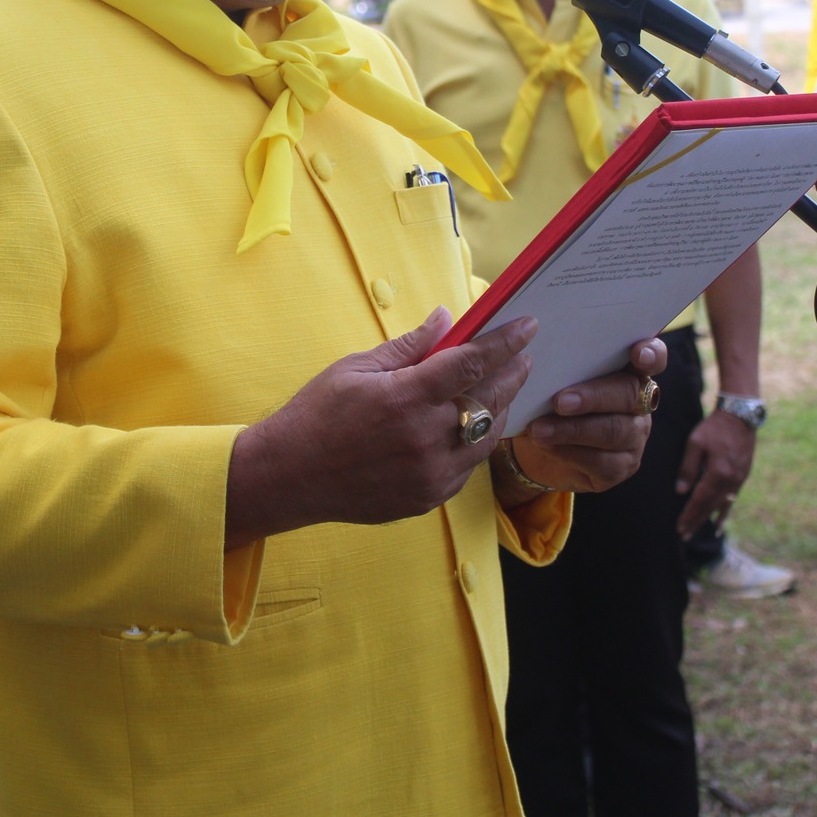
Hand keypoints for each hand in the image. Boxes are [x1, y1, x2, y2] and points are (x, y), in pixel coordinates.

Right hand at [227, 309, 536, 543]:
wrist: (288, 477)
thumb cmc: (316, 415)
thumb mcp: (355, 368)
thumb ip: (408, 346)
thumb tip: (446, 319)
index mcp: (405, 398)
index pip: (472, 364)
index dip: (505, 343)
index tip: (527, 326)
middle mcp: (424, 438)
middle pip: (490, 400)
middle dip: (512, 373)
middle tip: (523, 355)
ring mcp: (429, 473)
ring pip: (486, 437)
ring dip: (500, 409)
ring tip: (502, 387)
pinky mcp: (428, 497)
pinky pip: (467, 466)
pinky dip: (475, 441)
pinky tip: (472, 424)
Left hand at [510, 338, 665, 495]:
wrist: (534, 443)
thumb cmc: (545, 397)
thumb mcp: (549, 375)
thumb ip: (558, 357)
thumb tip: (534, 333)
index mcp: (627, 369)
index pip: (653, 356)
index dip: (651, 354)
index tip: (638, 354)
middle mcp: (638, 401)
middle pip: (629, 393)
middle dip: (593, 397)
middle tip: (559, 401)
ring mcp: (634, 435)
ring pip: (615, 430)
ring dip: (574, 429)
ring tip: (539, 429)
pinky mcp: (622, 466)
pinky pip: (604, 462)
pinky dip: (571, 453)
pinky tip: (547, 446)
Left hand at [673, 408, 755, 537]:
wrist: (740, 417)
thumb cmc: (714, 427)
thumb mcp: (696, 443)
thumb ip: (688, 468)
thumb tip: (681, 492)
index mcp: (718, 473)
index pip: (700, 499)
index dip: (690, 514)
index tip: (679, 527)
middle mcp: (731, 480)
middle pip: (711, 506)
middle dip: (696, 520)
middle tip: (684, 535)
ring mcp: (739, 479)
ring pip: (722, 504)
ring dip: (708, 518)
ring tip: (697, 531)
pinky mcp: (743, 476)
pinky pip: (732, 499)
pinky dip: (724, 511)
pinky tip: (719, 523)